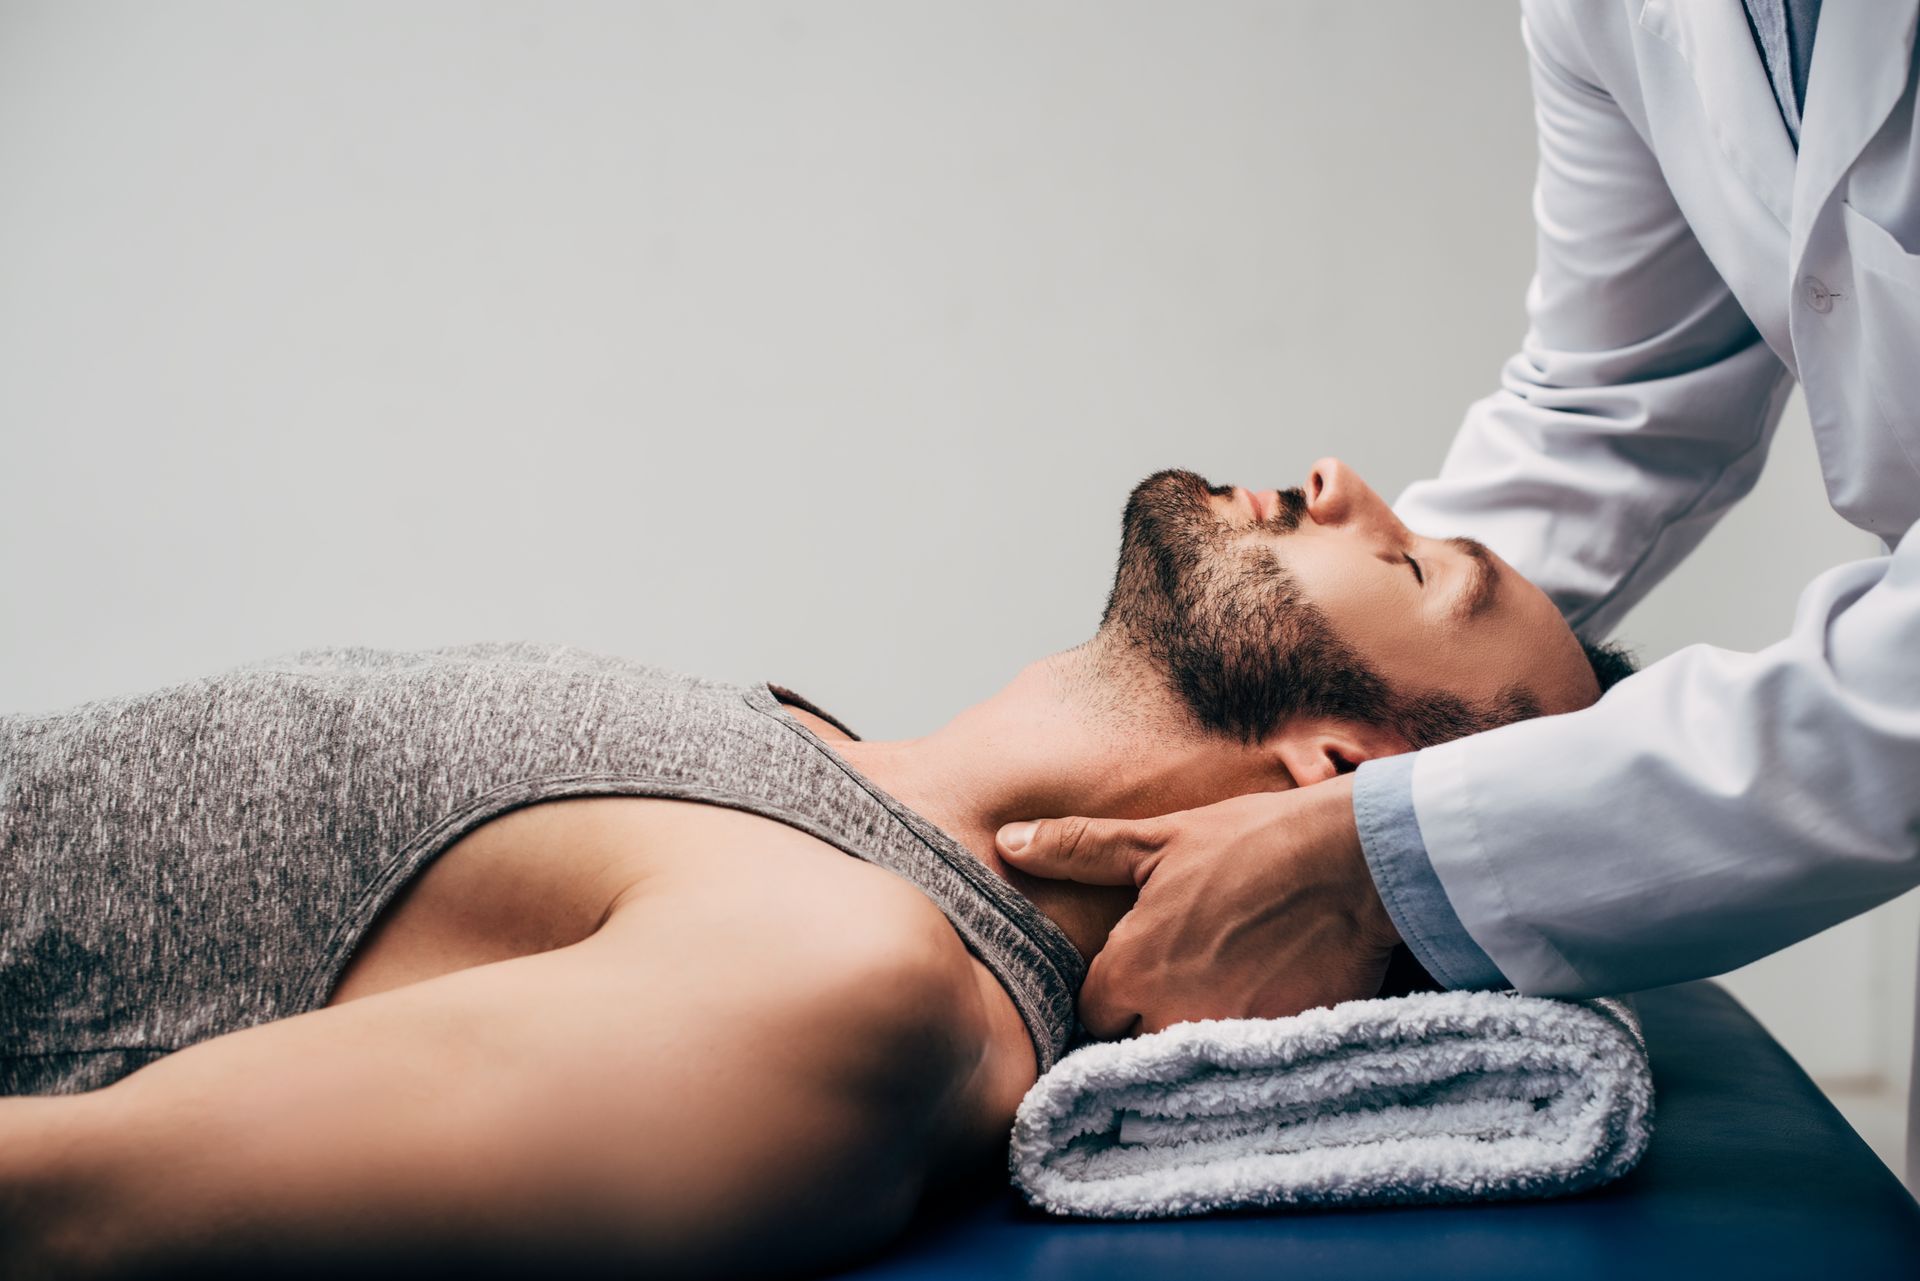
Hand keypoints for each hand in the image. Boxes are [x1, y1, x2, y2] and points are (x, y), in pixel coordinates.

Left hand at [995, 777, 1402, 1037]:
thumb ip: (1079, 848)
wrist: (1356, 859)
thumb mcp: (1159, 839)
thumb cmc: (1254, 840)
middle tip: (1181, 980)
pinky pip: (1244, 1068)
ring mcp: (1227, 1040)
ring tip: (1221, 992)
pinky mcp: (1279, 1050)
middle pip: (1135, 1047)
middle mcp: (1170, 1017)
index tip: (1135, 971)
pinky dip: (1245, 1047)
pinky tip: (1261, 1004)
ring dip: (1193, 1036)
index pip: (1092, 1014)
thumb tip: (1008, 843)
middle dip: (1148, 1021)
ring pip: (1186, 1062)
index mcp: (1132, 970)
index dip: (1111, 993)